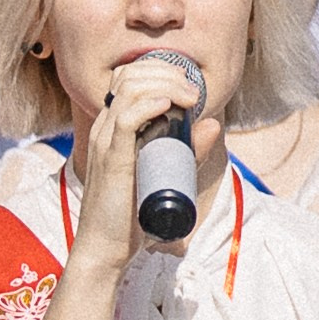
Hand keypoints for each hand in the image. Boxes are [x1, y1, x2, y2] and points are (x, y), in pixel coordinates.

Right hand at [71, 50, 214, 276]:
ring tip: (189, 97)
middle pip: (130, 74)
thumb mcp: (166, 174)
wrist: (105, 248)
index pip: (128, 76)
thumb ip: (188, 151)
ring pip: (129, 89)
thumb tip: (213, 125)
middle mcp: (106, 127)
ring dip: (165, 84)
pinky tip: (167, 105)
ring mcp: (106, 140)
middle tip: (194, 92)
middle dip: (167, 72)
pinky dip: (148, 105)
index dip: (160, 70)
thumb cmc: (131, 214)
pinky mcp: (111, 158)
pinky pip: (125, 119)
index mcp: (113, 126)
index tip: (188, 87)